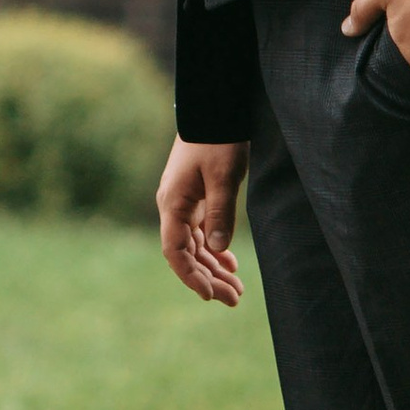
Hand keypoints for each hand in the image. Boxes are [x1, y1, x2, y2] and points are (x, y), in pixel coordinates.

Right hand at [156, 137, 246, 306]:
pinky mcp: (194, 198)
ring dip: (213, 267)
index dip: (191, 276)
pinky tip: (229, 262)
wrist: (212, 110)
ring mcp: (183, 203)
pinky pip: (200, 232)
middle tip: (234, 299)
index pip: (175, 251)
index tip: (210, 295)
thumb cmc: (217, 140)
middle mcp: (173, 207)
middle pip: (186, 253)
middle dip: (208, 278)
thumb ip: (220, 212)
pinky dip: (214, 249)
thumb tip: (217, 249)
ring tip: (236, 289)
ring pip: (195, 245)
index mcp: (173, 203)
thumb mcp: (223, 176)